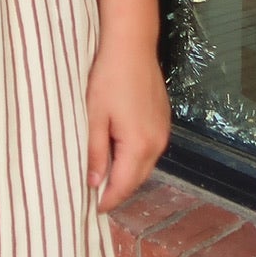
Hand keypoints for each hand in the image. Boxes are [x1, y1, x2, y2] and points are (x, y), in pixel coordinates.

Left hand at [85, 37, 170, 213]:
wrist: (132, 45)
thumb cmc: (108, 78)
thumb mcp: (94, 117)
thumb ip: (95, 153)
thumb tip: (94, 184)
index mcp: (139, 145)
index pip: (123, 185)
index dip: (107, 200)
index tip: (92, 210)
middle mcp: (157, 143)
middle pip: (136, 179)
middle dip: (117, 191)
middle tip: (94, 199)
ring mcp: (163, 131)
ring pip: (144, 165)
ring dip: (126, 175)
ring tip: (104, 179)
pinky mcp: (163, 120)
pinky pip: (149, 149)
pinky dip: (134, 158)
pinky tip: (119, 154)